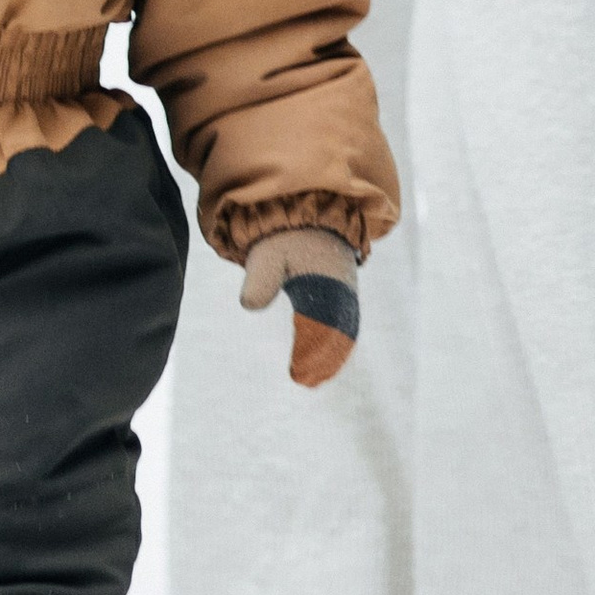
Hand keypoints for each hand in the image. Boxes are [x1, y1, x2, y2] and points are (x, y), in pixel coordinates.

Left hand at [239, 225, 360, 387]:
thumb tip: (248, 304)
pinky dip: (337, 343)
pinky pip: (345, 322)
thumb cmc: (282, 236)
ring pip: (345, 327)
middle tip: (305, 382)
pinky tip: (322, 361)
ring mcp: (346, 288)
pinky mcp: (342, 291)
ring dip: (333, 355)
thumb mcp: (267, 254)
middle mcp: (342, 285)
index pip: (323, 321)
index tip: (298, 371)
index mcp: (327, 276)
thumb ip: (260, 280)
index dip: (312, 349)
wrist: (302, 212)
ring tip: (314, 379)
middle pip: (340, 329)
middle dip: (325, 358)